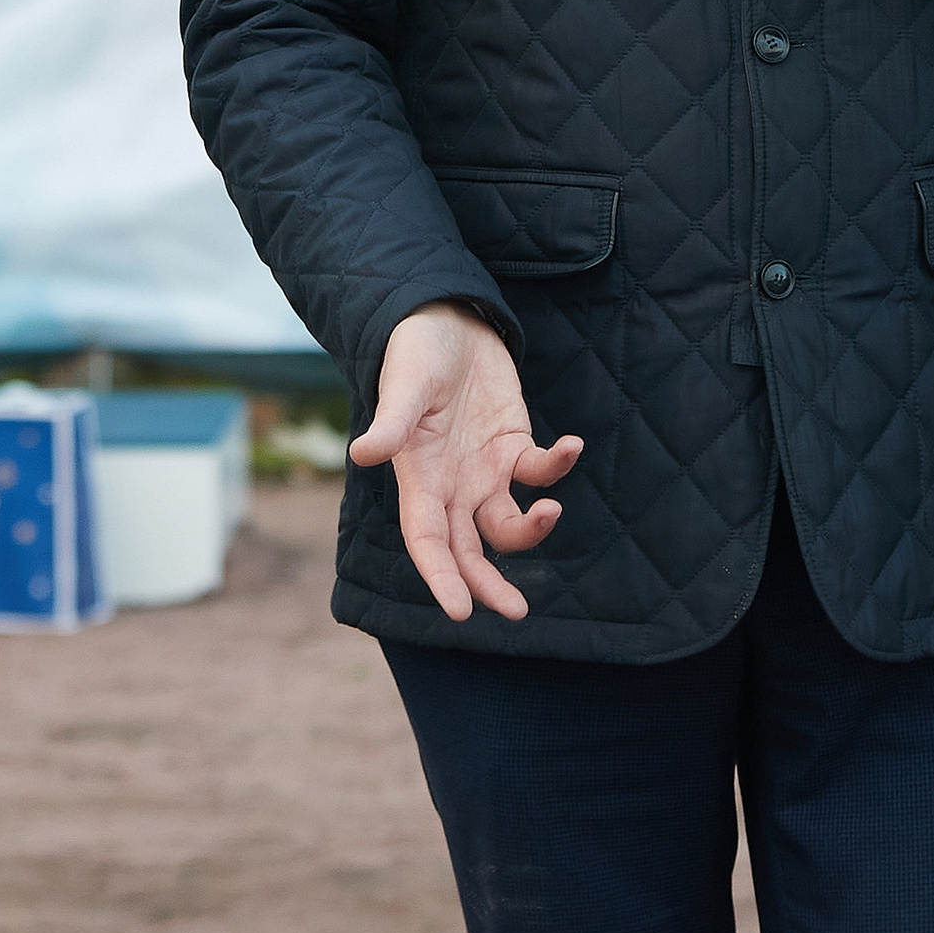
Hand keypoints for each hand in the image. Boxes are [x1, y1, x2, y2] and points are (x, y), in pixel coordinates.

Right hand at [348, 302, 582, 622]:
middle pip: (468, 548)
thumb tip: (363, 453)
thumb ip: (391, 423)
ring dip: (530, 530)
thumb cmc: (414, 351)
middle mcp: (452, 484)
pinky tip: (571, 445)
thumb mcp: (402, 384)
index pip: (427, 540)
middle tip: (516, 613)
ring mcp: (485, 468)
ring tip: (549, 512)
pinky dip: (556, 465)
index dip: (441, 577)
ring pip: (506, 522)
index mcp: (419, 477)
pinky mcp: (514, 444)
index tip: (459, 611)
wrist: (444, 319)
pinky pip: (538, 469)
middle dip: (488, 583)